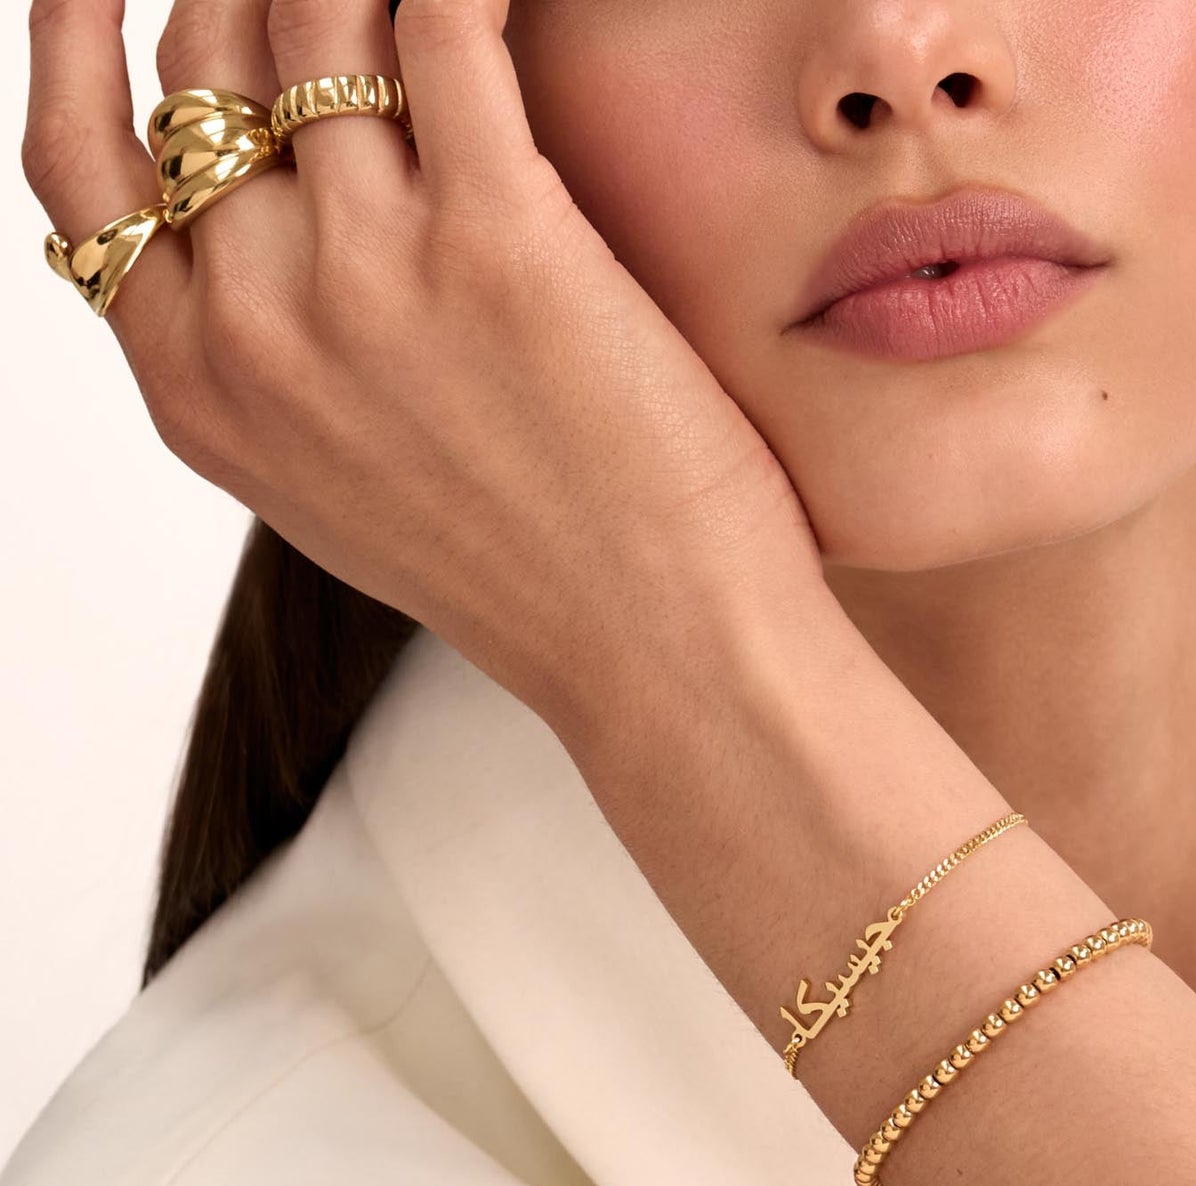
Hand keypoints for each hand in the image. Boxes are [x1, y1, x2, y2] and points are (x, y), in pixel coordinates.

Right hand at [22, 0, 826, 730]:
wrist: (661, 658)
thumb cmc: (532, 580)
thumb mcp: (345, 492)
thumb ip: (272, 369)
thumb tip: (246, 240)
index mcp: (200, 389)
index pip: (80, 162)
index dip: (82, 34)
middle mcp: (258, 324)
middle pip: (200, 66)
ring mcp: (367, 276)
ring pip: (311, 18)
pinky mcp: (499, 241)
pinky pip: (445, 21)